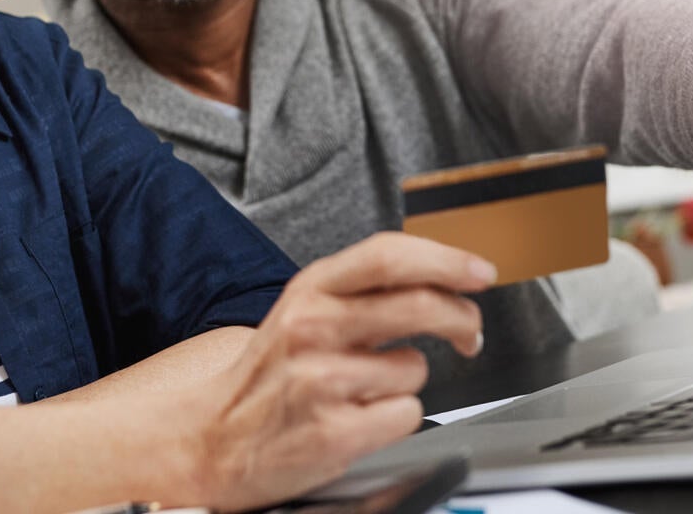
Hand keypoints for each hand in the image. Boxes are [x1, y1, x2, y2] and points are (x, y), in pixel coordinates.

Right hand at [178, 232, 492, 511]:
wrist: (213, 437)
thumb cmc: (272, 375)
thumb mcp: (306, 311)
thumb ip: (364, 292)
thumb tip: (441, 280)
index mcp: (310, 289)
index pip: (388, 255)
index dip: (445, 260)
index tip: (480, 271)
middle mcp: (312, 327)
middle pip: (417, 305)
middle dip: (461, 318)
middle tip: (470, 332)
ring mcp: (320, 380)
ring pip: (415, 369)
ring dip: (405, 382)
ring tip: (366, 391)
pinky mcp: (332, 431)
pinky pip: (405, 414)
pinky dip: (393, 420)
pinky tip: (359, 419)